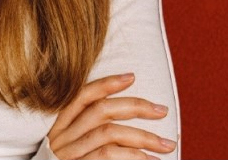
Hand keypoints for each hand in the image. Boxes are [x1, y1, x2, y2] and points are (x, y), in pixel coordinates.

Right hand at [46, 73, 175, 159]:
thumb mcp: (73, 149)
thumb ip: (92, 133)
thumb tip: (128, 120)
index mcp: (60, 127)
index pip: (82, 96)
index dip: (106, 84)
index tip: (131, 77)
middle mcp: (62, 138)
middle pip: (100, 111)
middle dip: (135, 107)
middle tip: (162, 110)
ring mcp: (69, 153)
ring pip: (109, 134)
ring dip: (143, 137)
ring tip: (166, 144)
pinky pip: (108, 156)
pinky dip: (133, 156)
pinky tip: (151, 159)